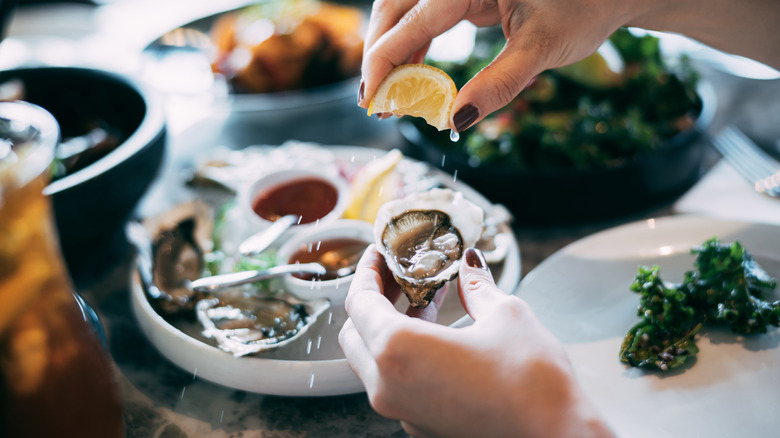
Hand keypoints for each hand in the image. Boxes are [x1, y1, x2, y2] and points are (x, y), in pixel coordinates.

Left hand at [339, 246, 612, 437]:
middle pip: (355, 334)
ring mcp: (403, 412)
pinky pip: (395, 384)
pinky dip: (403, 356)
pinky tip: (437, 337)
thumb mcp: (505, 314)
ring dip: (388, 327)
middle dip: (372, 300)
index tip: (380, 255)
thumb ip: (476, 286)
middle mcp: (389, 386)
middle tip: (398, 275)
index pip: (359, 302)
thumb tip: (470, 263)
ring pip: (372, 362)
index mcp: (398, 351)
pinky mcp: (421, 426)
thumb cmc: (532, 383)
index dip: (368, 272)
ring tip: (423, 301)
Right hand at [357, 0, 631, 131]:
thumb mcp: (542, 48)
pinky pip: (424, 15)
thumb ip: (499, 84)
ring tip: (387, 95)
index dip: (384, 59)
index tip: (371, 97)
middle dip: (379, 53)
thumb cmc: (583, 9)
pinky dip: (413, 45)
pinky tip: (411, 75)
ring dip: (391, 50)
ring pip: (404, 10)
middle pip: (395, 7)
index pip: (412, 19)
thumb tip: (457, 120)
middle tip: (372, 101)